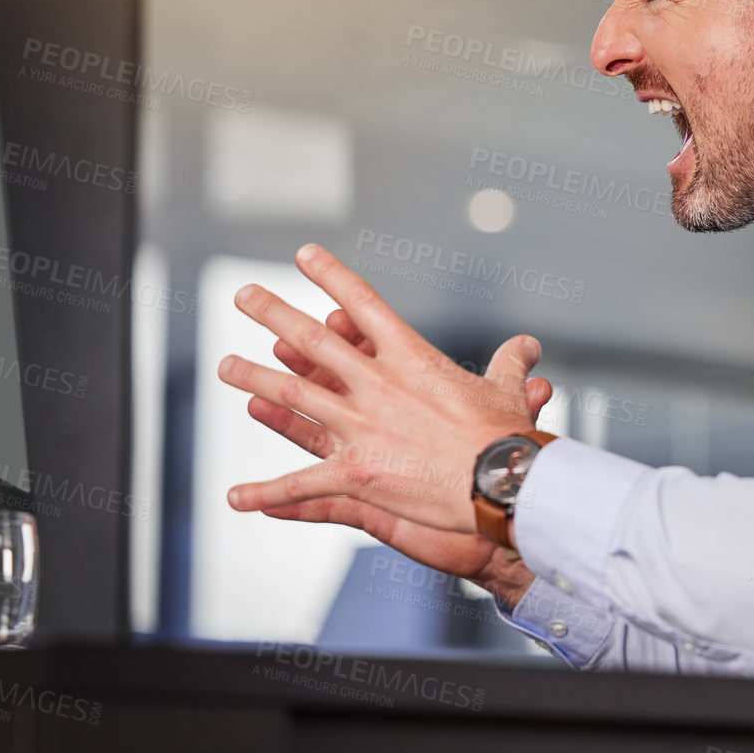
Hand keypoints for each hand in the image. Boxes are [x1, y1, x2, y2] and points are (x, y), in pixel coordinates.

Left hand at [249, 304, 548, 604]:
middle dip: (273, 314)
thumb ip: (512, 366)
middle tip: (244, 295)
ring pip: (293, 397)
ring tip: (226, 367)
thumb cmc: (509, 438)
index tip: (304, 255)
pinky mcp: (355, 473)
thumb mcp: (511, 392)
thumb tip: (527, 347)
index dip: (330, 275)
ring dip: (254, 380)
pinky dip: (265, 492)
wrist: (503, 483)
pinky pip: (301, 483)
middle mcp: (376, 385)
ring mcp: (360, 427)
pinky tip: (235, 496)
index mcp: (411, 357)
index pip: (363, 303)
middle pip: (313, 341)